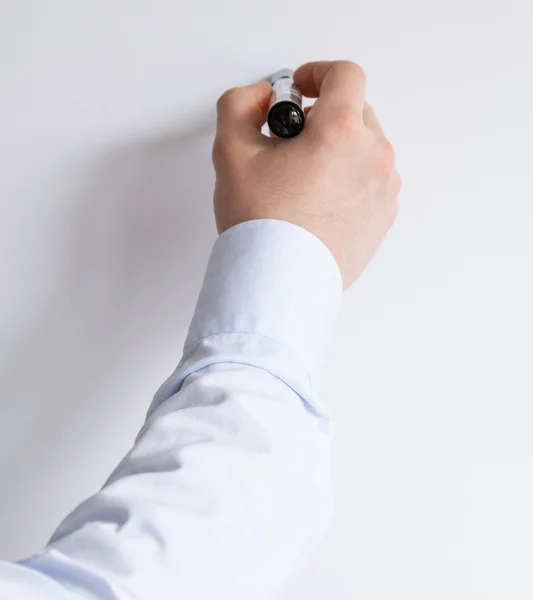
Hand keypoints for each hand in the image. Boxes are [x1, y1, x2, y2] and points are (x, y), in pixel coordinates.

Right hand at [212, 60, 400, 288]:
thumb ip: (240, 105)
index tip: (300, 87)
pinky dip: (350, 180)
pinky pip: (371, 181)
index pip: (345, 75)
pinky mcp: (383, 218)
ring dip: (338, 150)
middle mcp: (373, 158)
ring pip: (365, 148)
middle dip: (323, 117)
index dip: (317, 73)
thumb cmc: (260, 223)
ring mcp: (384, 190)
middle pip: (356, 112)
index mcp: (342, 132)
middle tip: (291, 143)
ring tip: (305, 179)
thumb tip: (261, 98)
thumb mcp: (231, 151)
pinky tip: (319, 202)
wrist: (279, 282)